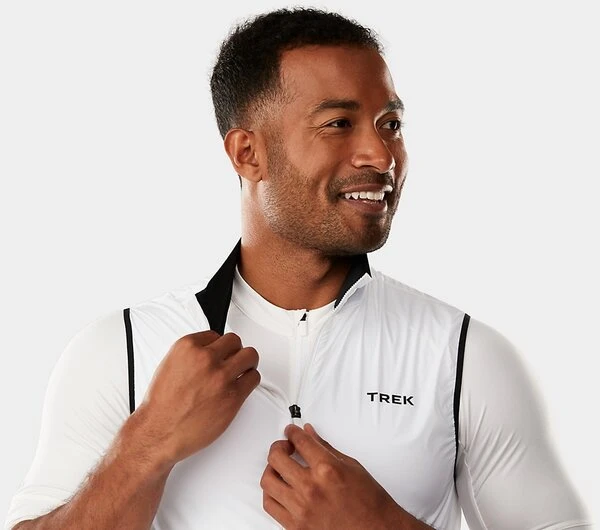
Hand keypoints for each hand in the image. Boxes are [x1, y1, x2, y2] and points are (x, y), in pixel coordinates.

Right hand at [135, 331, 259, 466]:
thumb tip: (209, 351)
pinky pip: (254, 378)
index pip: (216, 334)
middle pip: (235, 341)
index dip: (218, 346)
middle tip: (233, 360)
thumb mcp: (170, 365)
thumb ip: (192, 355)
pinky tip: (242, 385)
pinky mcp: (233, 395)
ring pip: (250, 356)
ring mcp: (221, 376)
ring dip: (247, 363)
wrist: (160, 431)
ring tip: (242, 370)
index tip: (219, 354)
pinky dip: (250, 380)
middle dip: (234, 351)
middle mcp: (206, 358)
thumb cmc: (162, 405)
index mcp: (188, 347)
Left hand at [260, 423, 427, 528]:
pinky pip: (270, 505)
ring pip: (268, 481)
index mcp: (327, 469)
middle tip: (284, 446)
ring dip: (271, 468)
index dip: (292, 432)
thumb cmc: (370, 503)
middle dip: (278, 446)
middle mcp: (311, 488)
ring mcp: (301, 508)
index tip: (290, 431)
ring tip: (280, 466)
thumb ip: (326, 448)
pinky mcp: (296, 526)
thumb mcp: (352, 466)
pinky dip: (271, 492)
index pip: (299, 441)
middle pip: (277, 457)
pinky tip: (279, 487)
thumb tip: (310, 434)